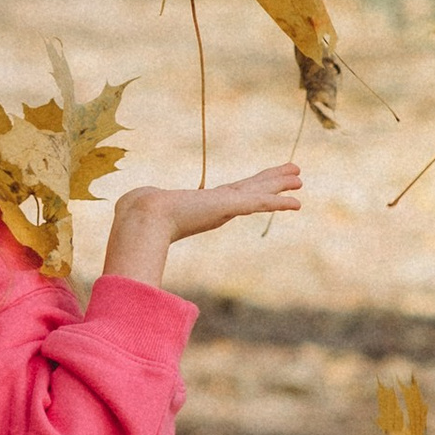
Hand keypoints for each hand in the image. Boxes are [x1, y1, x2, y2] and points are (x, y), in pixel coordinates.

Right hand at [102, 167, 301, 280]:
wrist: (141, 218)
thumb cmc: (143, 228)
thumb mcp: (151, 237)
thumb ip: (149, 247)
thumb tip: (135, 264)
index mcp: (205, 206)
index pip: (236, 195)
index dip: (253, 188)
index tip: (265, 183)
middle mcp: (217, 200)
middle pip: (252, 186)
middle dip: (272, 178)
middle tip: (294, 169)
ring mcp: (222, 202)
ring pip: (259, 189)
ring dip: (280, 182)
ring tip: (299, 173)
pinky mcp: (227, 206)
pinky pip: (260, 204)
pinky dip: (278, 204)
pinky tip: (296, 204)